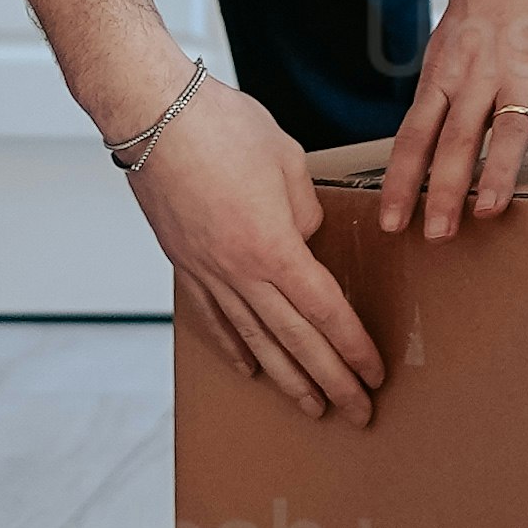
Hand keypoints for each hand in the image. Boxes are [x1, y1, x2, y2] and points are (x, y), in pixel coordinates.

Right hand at [122, 72, 383, 419]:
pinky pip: (213, 318)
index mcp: (273, 247)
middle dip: (330, 380)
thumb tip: (307, 240)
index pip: (324, 311)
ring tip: (311, 406)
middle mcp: (239, 272)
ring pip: (254, 339)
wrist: (153, 115)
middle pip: (294, 339)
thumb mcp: (288, 161)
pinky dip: (233, 347)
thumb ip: (305, 210)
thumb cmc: (222, 126)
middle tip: (358, 411)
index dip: (353, 347)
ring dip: (286, 377)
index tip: (374, 374)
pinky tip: (250, 368)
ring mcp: (207, 272)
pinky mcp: (183, 263)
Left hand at [380, 0, 527, 241]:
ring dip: (495, 178)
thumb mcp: (454, 28)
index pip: (414, 134)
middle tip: (434, 236)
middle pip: (453, 143)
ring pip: (505, 134)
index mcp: (446, 67)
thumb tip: (439, 120)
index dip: (401, 181)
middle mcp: (479, 73)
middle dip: (440, 194)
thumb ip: (450, 77)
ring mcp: (524, 70)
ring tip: (488, 214)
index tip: (392, 220)